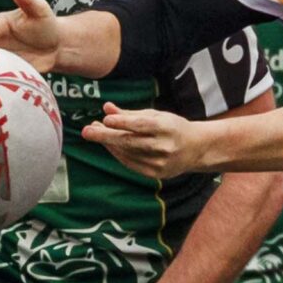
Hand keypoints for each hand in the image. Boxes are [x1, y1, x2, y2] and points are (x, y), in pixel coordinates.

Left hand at [83, 103, 205, 178]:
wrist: (196, 148)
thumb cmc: (172, 127)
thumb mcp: (156, 115)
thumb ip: (130, 114)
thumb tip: (106, 108)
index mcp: (168, 128)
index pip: (142, 125)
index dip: (123, 123)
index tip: (106, 119)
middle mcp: (165, 147)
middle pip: (131, 142)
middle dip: (106, 136)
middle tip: (87, 130)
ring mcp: (160, 162)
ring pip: (128, 153)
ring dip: (109, 144)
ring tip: (94, 132)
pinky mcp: (155, 173)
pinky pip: (130, 163)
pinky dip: (117, 153)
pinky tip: (109, 145)